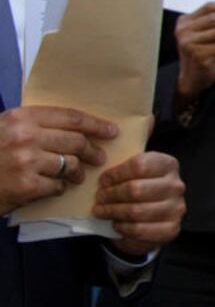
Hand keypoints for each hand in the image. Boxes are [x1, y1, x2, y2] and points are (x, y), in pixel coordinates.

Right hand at [0, 107, 116, 213]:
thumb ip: (36, 124)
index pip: (71, 117)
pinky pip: (58, 186)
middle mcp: (25, 137)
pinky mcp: (27, 186)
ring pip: (70, 165)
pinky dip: (59, 188)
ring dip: (77, 172)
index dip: (95, 125)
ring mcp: (26, 162)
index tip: (111, 131)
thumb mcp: (5, 127)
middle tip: (98, 157)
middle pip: (76, 142)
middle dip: (92, 151)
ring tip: (76, 175)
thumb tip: (78, 127)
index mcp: (21, 117)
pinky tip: (52, 187)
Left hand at [93, 151, 184, 254]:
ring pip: (136, 211)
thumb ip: (126, 159)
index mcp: (168, 165)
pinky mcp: (171, 229)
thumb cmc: (139, 190)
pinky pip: (140, 229)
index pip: (139, 165)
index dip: (116, 173)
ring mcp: (176, 208)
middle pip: (135, 189)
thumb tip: (114, 147)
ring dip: (113, 212)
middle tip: (99, 197)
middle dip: (111, 195)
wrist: (152, 219)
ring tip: (101, 211)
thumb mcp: (135, 170)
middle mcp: (176, 185)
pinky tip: (116, 223)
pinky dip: (123, 227)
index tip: (103, 180)